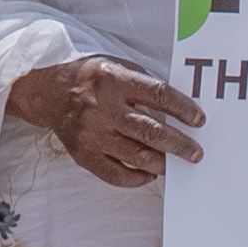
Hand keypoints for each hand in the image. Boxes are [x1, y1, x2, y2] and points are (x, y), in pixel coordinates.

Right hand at [10, 58, 203, 188]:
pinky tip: (149, 173)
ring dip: (161, 162)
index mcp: (115, 81)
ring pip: (135, 155)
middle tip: (195, 153)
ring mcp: (92, 134)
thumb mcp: (118, 68)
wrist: (48, 91)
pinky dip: (136, 178)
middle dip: (178, 144)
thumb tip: (179, 111)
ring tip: (176, 164)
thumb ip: (145, 86)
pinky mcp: (83, 154)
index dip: (183, 109)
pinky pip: (114, 174)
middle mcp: (103, 108)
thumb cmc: (91, 79)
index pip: (158, 95)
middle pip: (149, 130)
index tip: (199, 120)